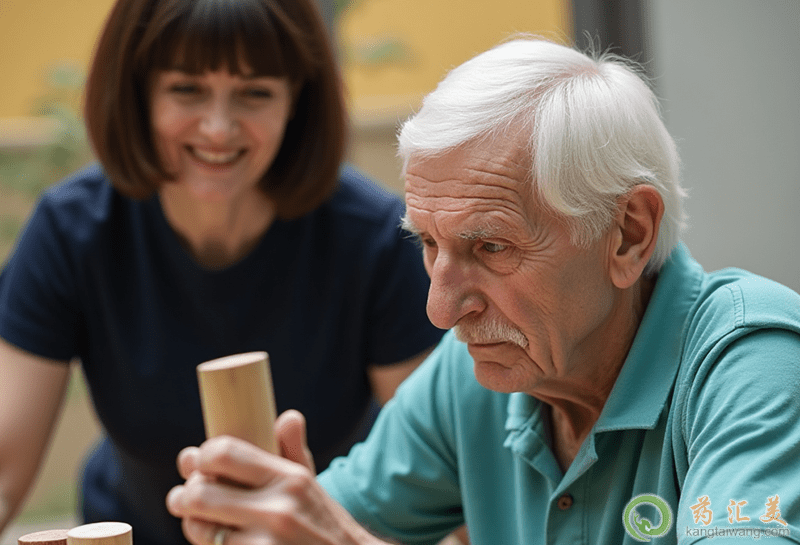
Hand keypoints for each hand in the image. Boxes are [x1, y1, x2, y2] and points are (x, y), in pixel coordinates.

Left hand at [167, 410, 383, 544]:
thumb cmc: (320, 522)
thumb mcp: (309, 483)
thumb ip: (292, 450)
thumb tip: (289, 416)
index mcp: (289, 478)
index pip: (224, 454)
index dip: (202, 457)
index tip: (200, 463)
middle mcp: (278, 510)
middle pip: (200, 493)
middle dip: (184, 496)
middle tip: (184, 498)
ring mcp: (266, 544)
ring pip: (200, 529)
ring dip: (193, 526)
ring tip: (199, 523)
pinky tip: (218, 542)